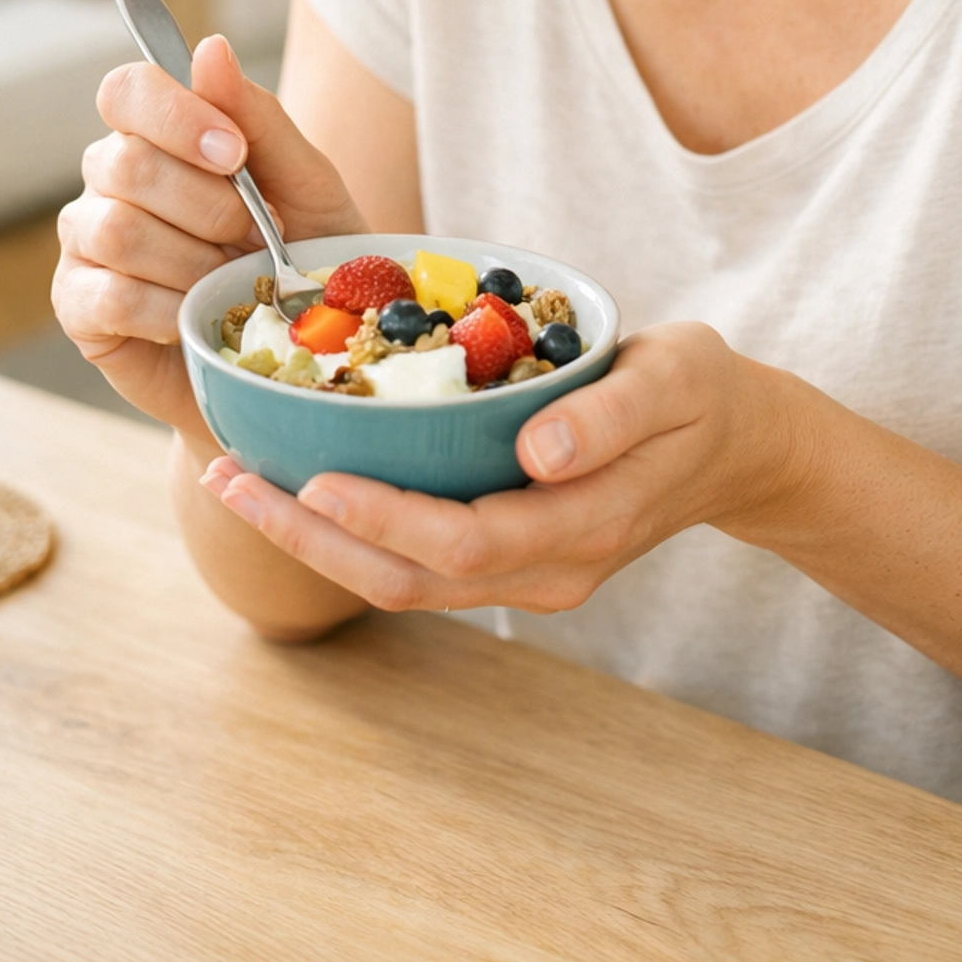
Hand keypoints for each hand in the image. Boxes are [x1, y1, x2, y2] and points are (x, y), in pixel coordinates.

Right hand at [52, 35, 367, 435]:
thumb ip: (258, 118)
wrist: (301, 357)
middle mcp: (109, 180)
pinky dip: (167, 308)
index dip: (175, 114)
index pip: (127, 89)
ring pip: (116, 229)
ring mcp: (87, 243)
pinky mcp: (80, 309)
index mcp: (157, 134)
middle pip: (125, 162)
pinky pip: (109, 296)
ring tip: (232, 280)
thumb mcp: (306, 184)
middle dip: (207, 204)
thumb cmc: (304, 257)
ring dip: (193, 260)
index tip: (233, 153)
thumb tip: (210, 48)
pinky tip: (196, 316)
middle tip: (254, 235)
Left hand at [198, 323, 790, 610]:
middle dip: (308, 535)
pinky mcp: (505, 552)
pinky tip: (294, 483)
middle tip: (225, 476)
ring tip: (232, 480)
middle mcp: (545, 569)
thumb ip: (611, 416)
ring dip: (310, 539)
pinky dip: (346, 529)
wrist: (736, 443)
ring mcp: (523, 571)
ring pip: (399, 581)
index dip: (383, 518)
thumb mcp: (676, 380)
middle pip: (408, 578)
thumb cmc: (701, 394)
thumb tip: (536, 451)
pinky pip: (413, 558)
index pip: (464, 540)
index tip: (311, 480)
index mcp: (583, 529)